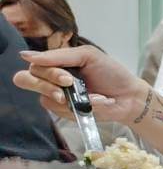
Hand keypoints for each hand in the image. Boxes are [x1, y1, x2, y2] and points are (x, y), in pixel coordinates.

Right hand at [15, 46, 149, 123]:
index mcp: (56, 62)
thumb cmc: (111, 73)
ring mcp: (57, 97)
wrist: (130, 96)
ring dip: (70, 98)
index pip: (34, 65)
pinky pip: (59, 111)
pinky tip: (95, 103)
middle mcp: (51, 79)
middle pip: (25, 80)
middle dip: (47, 85)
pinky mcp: (65, 113)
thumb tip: (26, 55)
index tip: (68, 77)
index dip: (47, 72)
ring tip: (91, 97)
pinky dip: (79, 107)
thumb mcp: (88, 56)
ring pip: (44, 98)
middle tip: (69, 86)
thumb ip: (59, 55)